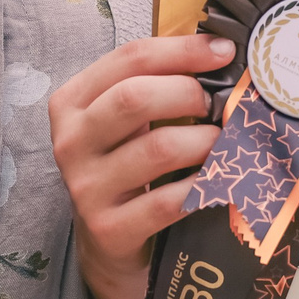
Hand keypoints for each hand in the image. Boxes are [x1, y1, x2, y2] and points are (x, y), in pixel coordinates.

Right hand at [47, 34, 231, 298]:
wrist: (109, 248)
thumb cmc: (128, 169)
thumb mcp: (129, 123)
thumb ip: (158, 83)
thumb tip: (220, 50)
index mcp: (72, 103)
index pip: (128, 59)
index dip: (181, 50)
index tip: (224, 50)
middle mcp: (70, 142)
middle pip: (135, 98)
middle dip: (190, 93)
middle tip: (222, 104)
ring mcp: (86, 188)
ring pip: (158, 148)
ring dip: (207, 141)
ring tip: (228, 143)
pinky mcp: (109, 229)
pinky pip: (169, 201)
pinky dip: (204, 186)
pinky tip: (222, 181)